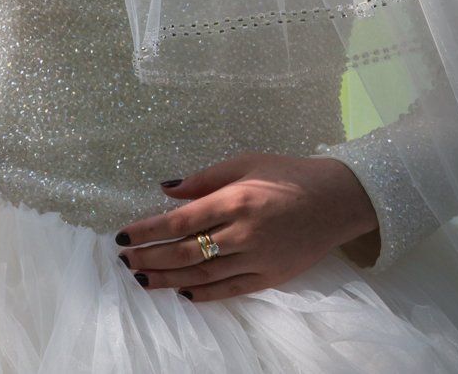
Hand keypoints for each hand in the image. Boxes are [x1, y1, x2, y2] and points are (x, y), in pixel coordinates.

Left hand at [114, 151, 379, 301]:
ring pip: (203, 276)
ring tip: (143, 280)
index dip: (148, 231)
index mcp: (235, 199)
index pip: (180, 221)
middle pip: (185, 252)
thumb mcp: (245, 162)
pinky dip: (204, 295)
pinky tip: (183, 294)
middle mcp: (243, 232)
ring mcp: (257, 258)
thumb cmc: (286, 174)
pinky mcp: (270, 277)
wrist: (335, 200)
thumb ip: (204, 178)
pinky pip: (230, 290)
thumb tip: (167, 189)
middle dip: (150, 258)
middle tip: (124, 261)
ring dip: (169, 280)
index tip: (123, 235)